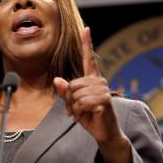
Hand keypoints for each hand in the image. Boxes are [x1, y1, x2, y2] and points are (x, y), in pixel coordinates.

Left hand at [54, 27, 131, 162]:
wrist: (105, 133)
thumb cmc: (91, 117)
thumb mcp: (75, 105)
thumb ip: (66, 92)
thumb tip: (57, 80)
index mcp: (92, 80)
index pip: (89, 59)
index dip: (87, 44)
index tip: (86, 28)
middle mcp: (99, 81)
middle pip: (71, 84)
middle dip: (69, 100)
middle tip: (77, 110)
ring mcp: (102, 90)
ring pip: (75, 94)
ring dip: (75, 108)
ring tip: (84, 113)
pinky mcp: (104, 100)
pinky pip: (81, 103)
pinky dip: (80, 112)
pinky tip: (89, 115)